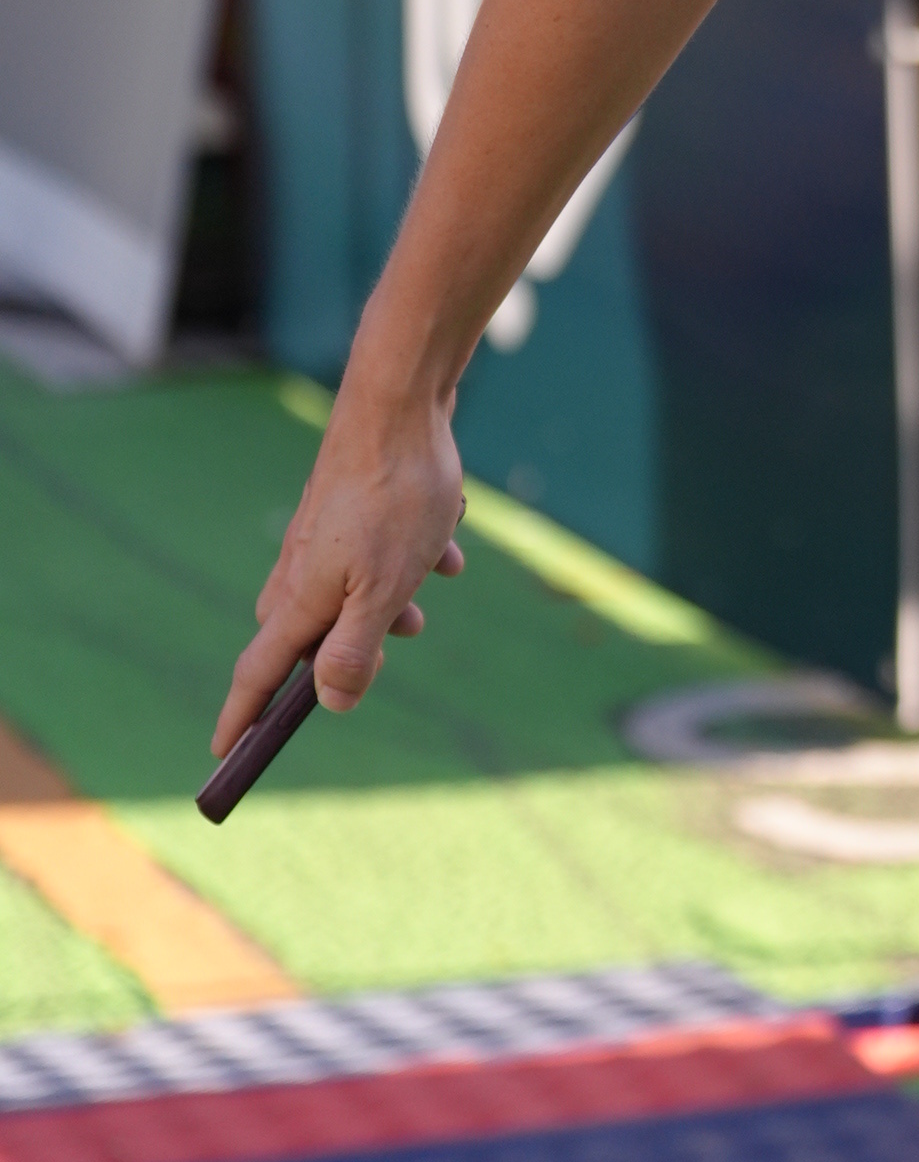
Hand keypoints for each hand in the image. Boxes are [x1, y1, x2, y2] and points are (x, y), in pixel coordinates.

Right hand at [210, 391, 467, 759]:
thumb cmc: (395, 498)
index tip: (225, 758)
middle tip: (399, 639)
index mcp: (300, 597)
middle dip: (352, 650)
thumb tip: (330, 703)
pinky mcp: (354, 505)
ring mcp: (326, 533)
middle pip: (309, 635)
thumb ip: (354, 649)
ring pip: (353, 590)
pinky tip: (449, 545)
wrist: (402, 403)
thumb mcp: (384, 590)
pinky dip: (413, 554)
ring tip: (431, 585)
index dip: (242, 718)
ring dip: (395, 599)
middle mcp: (302, 567)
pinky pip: (380, 549)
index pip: (259, 674)